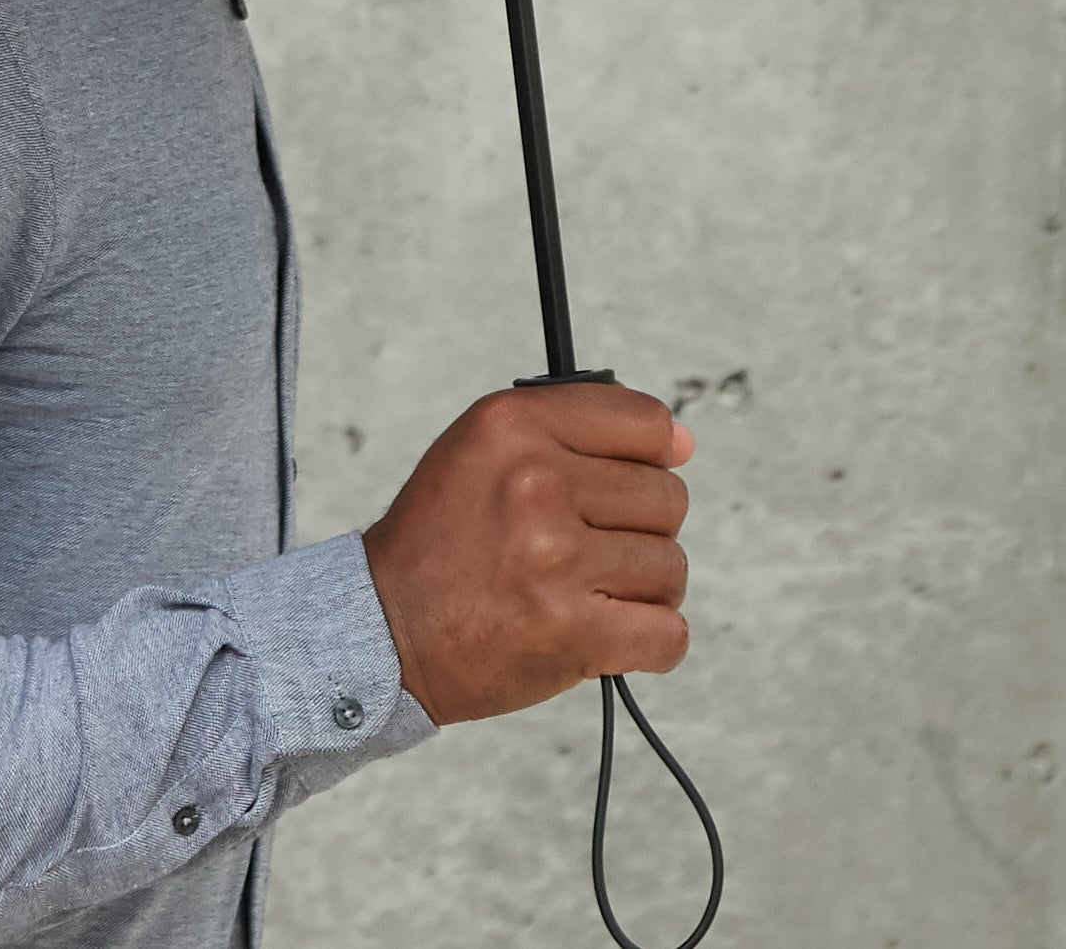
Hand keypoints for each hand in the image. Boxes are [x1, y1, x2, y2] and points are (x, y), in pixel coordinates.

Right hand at [363, 383, 695, 724]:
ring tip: (591, 593)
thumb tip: (685, 442)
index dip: (650, 458)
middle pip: (667, 498)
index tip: (625, 484)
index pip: (648, 423)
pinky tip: (612, 637)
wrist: (381, 632)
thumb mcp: (487, 447)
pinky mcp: (568, 634)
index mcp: (515, 424)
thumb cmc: (444, 538)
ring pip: (671, 567)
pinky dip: (652, 643)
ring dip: (643, 589)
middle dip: (640, 529)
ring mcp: (553, 560)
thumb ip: (582, 426)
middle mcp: (536, 482)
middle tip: (589, 550)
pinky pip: (668, 635)